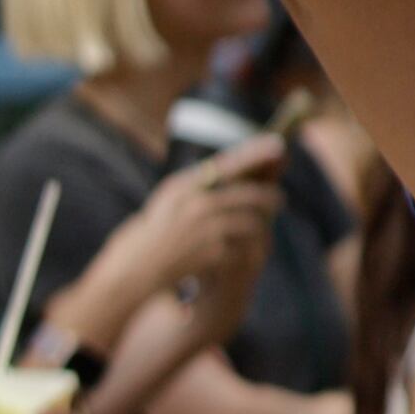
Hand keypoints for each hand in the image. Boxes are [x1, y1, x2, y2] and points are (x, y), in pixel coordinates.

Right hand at [121, 136, 285, 310]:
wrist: (135, 269)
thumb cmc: (151, 234)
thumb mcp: (168, 201)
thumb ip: (196, 187)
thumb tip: (232, 173)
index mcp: (183, 186)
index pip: (227, 163)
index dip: (255, 153)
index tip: (277, 144)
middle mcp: (195, 204)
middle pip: (248, 195)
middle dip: (269, 197)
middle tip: (279, 199)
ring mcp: (205, 229)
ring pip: (251, 221)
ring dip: (262, 224)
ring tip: (264, 225)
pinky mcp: (213, 253)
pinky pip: (244, 246)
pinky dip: (248, 248)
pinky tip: (250, 251)